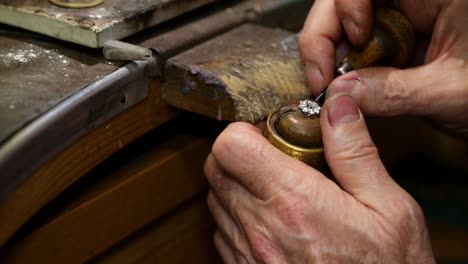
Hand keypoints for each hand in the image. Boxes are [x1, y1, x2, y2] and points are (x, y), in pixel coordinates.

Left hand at [205, 94, 434, 262]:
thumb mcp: (389, 208)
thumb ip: (354, 151)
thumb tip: (337, 104)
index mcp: (293, 201)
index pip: (230, 146)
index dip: (245, 131)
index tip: (270, 133)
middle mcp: (260, 228)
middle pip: (216, 167)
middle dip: (239, 152)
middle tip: (275, 156)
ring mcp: (247, 254)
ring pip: (216, 198)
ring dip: (238, 183)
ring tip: (278, 189)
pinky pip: (222, 230)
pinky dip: (238, 215)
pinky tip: (272, 219)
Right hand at [299, 0, 467, 133]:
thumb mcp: (452, 92)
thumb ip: (393, 92)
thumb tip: (338, 93)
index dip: (344, 7)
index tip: (348, 48)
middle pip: (345, 0)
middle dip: (327, 36)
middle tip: (324, 77)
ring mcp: (406, 17)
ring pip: (348, 22)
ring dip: (334, 54)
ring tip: (339, 85)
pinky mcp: (400, 38)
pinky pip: (361, 43)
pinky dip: (349, 65)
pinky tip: (352, 84)